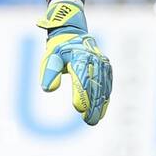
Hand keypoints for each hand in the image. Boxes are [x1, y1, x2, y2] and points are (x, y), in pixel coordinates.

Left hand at [36, 0, 111, 125]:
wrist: (73, 33)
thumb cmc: (58, 48)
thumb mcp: (49, 57)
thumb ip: (48, 72)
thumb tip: (49, 89)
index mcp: (79, 56)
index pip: (82, 77)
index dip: (81, 94)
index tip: (79, 109)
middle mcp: (94, 60)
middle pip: (95, 85)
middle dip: (92, 105)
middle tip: (88, 121)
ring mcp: (102, 63)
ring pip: (103, 86)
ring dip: (100, 104)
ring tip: (94, 119)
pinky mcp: (106, 67)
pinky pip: (107, 84)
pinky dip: (105, 97)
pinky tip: (102, 110)